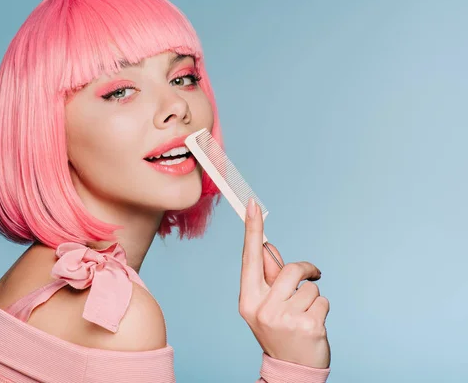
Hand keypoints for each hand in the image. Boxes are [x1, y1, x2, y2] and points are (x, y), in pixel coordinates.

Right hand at [238, 198, 330, 368]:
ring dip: (313, 297)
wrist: (291, 370)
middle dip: (306, 271)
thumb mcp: (266, 305)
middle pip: (290, 269)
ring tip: (305, 316)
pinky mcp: (308, 327)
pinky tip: (313, 326)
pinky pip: (322, 302)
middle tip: (313, 277)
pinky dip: (322, 310)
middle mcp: (262, 308)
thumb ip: (268, 276)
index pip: (250, 258)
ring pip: (309, 288)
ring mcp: (285, 319)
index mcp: (248, 300)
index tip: (252, 204)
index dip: (252, 230)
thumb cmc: (278, 331)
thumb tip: (269, 246)